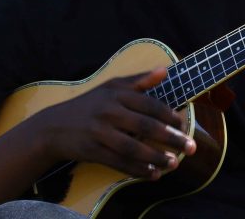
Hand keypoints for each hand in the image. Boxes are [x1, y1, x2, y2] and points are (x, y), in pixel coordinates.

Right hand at [32, 68, 195, 178]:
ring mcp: (99, 132)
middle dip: (171, 138)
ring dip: (156, 157)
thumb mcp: (112, 86)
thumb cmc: (91, 103)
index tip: (184, 123)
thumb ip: (140, 79)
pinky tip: (153, 174)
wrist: (54, 126)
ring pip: (133, 148)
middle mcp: (108, 111)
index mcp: (116, 93)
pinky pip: (118, 162)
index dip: (169, 115)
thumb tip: (165, 70)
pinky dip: (137, 170)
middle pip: (145, 127)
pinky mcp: (92, 151)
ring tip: (174, 163)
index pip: (149, 104)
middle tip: (190, 147)